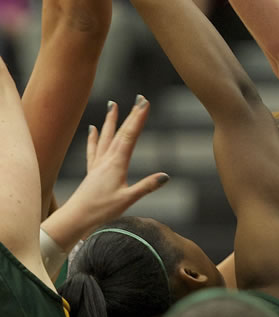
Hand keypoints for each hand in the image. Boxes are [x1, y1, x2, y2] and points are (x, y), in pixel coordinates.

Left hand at [41, 97, 168, 252]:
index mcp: (116, 164)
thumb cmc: (101, 210)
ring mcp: (98, 164)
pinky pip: (93, 149)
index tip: (145, 103)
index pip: (130, 136)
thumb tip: (166, 176)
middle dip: (130, 115)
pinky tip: (93, 129)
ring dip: (110, 120)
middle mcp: (106, 159)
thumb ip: (146, 186)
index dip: (138, 118)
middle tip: (138, 99)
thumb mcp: (128, 200)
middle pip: (120, 133)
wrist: (76, 217)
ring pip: (105, 137)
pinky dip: (93, 137)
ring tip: (113, 105)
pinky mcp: (92, 171)